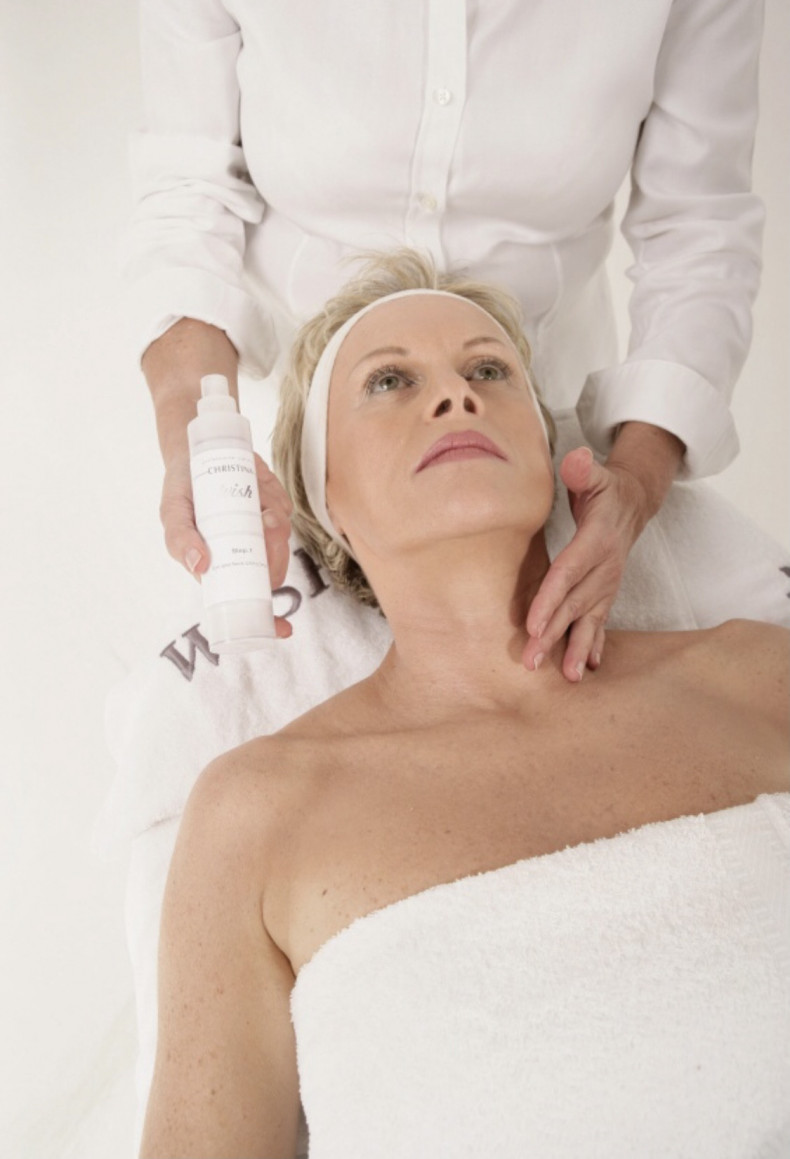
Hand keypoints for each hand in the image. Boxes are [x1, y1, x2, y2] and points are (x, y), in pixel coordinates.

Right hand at [160, 450, 293, 639]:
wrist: (193, 453)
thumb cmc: (181, 493)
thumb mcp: (172, 515)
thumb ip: (180, 540)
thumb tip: (201, 566)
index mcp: (224, 568)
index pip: (249, 603)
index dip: (269, 621)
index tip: (284, 630)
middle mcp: (247, 553)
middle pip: (273, 571)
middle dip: (274, 557)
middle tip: (263, 530)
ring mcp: (263, 530)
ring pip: (282, 541)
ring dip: (276, 527)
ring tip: (261, 510)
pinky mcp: (274, 504)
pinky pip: (285, 510)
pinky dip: (276, 501)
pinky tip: (259, 487)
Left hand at [522, 446, 650, 680]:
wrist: (633, 503)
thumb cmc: (604, 489)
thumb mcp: (595, 474)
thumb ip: (584, 471)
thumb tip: (577, 462)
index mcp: (597, 540)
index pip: (569, 573)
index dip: (552, 598)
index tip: (534, 623)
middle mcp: (605, 567)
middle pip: (575, 604)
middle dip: (554, 634)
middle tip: (533, 660)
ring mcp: (607, 584)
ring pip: (589, 620)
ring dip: (575, 649)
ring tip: (567, 677)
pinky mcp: (606, 593)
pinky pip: (600, 622)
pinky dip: (594, 646)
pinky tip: (587, 668)